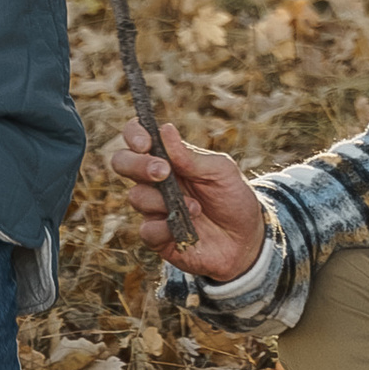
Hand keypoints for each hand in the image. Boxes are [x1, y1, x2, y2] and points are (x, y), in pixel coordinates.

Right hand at [107, 118, 265, 281]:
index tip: (146, 142)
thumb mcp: (221, 172)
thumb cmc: (233, 198)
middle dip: (137, 164)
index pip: (139, 138)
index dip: (134, 134)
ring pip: (136, 196)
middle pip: (122, 162)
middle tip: (163, 171)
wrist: (246, 239)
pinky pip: (147, 230)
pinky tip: (187, 227)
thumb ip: (191, 156)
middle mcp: (155, 181)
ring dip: (165, 200)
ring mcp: (154, 208)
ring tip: (197, 207)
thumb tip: (165, 130)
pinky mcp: (156, 237)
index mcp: (170, 158)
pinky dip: (166, 228)